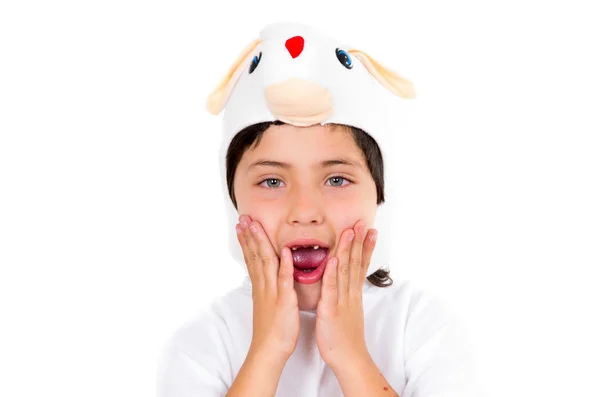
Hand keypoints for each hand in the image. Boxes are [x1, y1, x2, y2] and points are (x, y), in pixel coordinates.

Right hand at [236, 214, 300, 360]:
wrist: (269, 350)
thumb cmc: (272, 329)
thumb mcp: (267, 303)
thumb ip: (267, 287)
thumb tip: (266, 276)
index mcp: (261, 286)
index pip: (252, 258)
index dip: (247, 240)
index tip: (242, 225)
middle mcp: (263, 285)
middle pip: (254, 255)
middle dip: (249, 235)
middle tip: (243, 217)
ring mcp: (272, 291)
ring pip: (265, 262)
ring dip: (260, 243)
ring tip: (255, 225)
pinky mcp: (283, 300)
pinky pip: (283, 280)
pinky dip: (283, 265)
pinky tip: (284, 251)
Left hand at [315, 220, 377, 369]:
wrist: (349, 359)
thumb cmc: (346, 337)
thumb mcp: (349, 311)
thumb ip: (348, 295)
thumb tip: (349, 283)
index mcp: (353, 294)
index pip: (361, 265)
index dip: (365, 247)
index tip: (369, 230)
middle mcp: (350, 294)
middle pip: (356, 263)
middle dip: (359, 242)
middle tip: (363, 223)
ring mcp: (342, 301)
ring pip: (345, 271)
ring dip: (347, 250)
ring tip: (350, 232)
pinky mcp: (331, 310)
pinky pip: (331, 289)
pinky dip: (332, 273)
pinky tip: (333, 259)